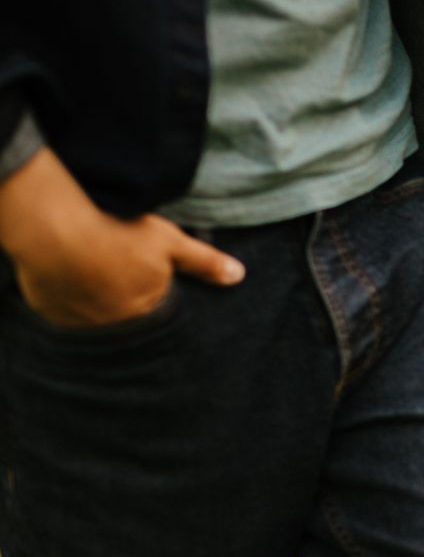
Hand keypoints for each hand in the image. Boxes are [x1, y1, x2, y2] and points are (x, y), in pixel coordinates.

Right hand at [0, 148, 244, 327]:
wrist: (53, 230)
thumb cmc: (117, 232)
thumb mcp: (170, 241)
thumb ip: (204, 262)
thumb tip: (239, 276)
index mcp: (147, 310)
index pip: (159, 309)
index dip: (153, 287)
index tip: (141, 268)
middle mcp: (116, 326)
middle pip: (129, 315)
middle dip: (127, 297)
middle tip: (115, 266)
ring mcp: (82, 324)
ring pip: (97, 316)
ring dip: (98, 301)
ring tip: (93, 271)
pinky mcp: (52, 316)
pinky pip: (67, 314)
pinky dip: (70, 300)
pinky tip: (70, 278)